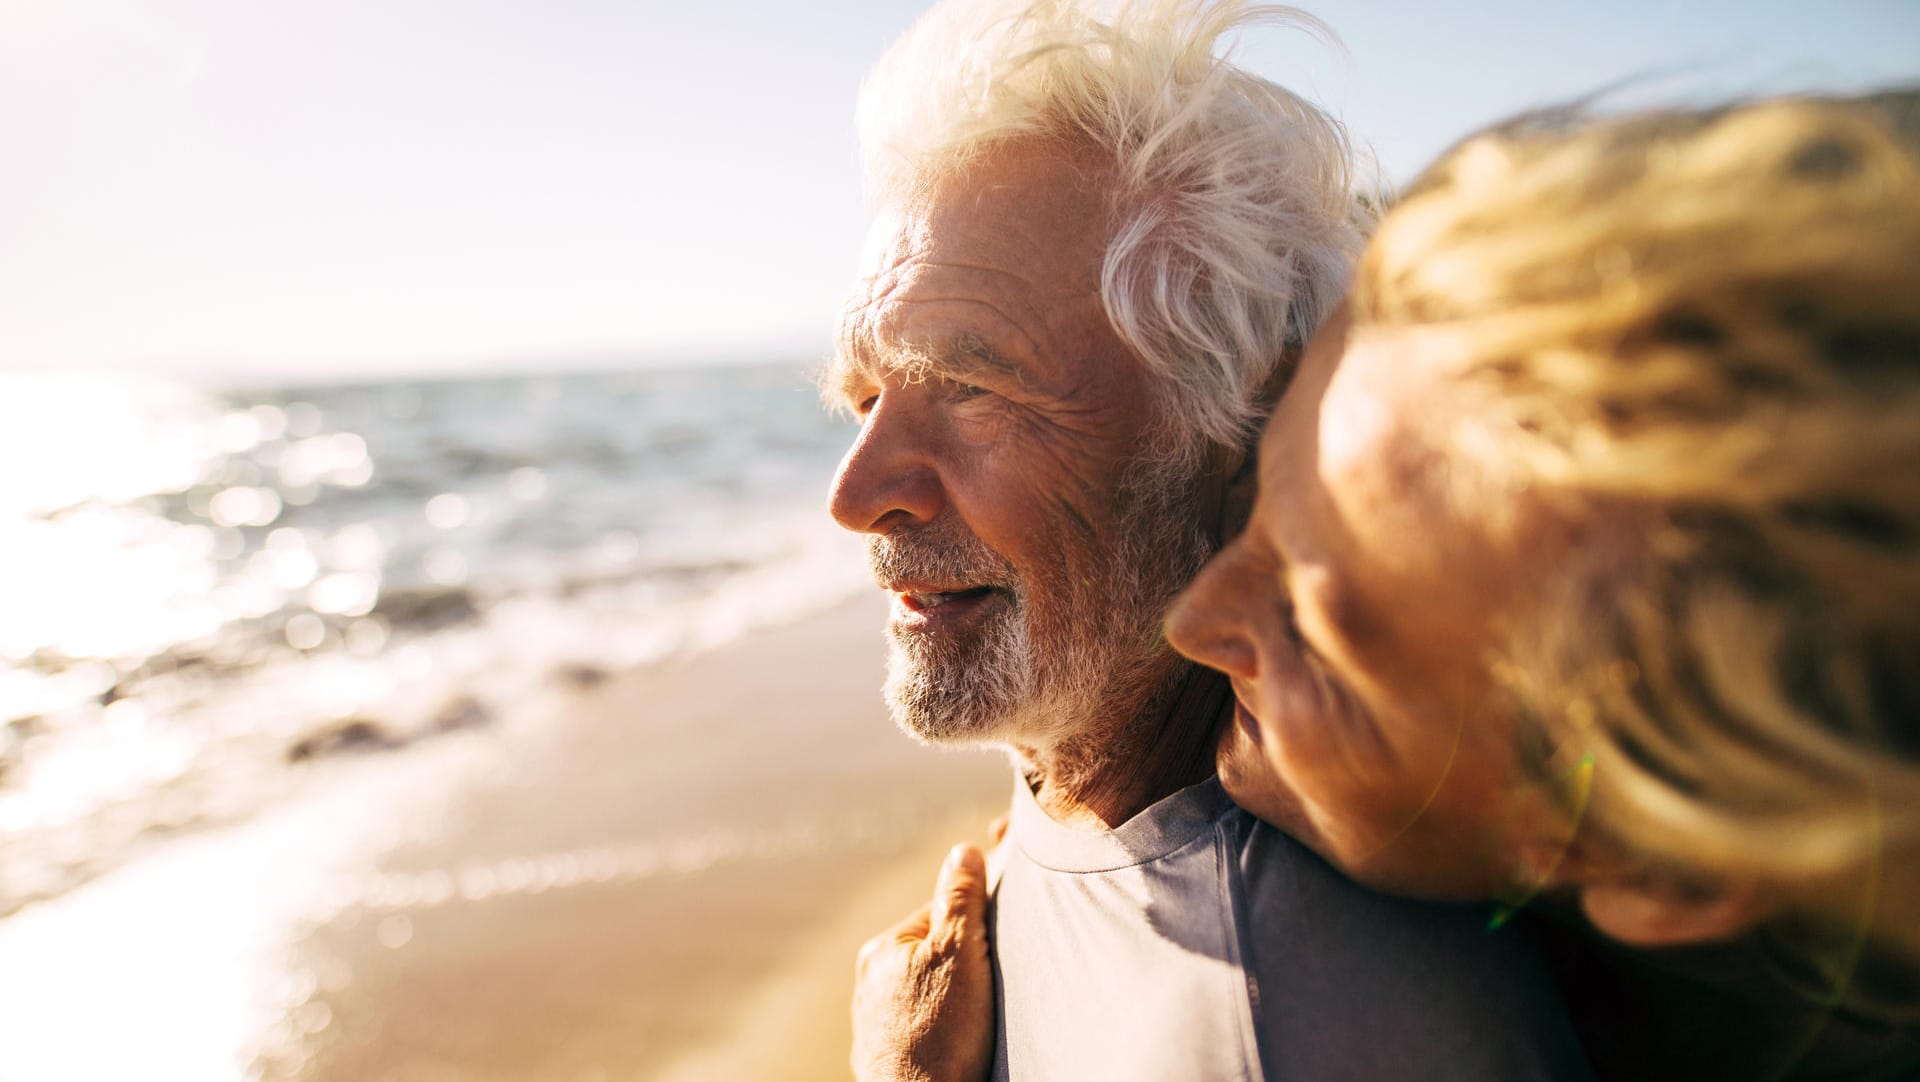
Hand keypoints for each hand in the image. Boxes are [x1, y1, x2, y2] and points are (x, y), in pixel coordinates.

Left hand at [851, 843, 994, 1081]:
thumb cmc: (941, 1033)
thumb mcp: (959, 952)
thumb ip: (961, 899)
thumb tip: (961, 851)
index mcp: (882, 949)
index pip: (939, 915)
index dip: (974, 926)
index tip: (996, 945)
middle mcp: (869, 983)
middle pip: (932, 955)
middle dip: (963, 965)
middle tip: (988, 987)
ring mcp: (874, 1024)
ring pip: (925, 993)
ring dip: (951, 1000)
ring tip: (973, 1020)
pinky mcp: (885, 1058)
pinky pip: (920, 1028)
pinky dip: (940, 1031)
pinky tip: (956, 1042)